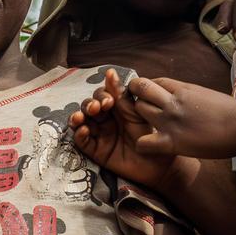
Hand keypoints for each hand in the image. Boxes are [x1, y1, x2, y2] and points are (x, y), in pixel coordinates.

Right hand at [70, 68, 175, 186]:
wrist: (157, 162)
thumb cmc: (149, 135)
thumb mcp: (135, 112)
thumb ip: (121, 95)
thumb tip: (109, 72)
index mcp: (116, 108)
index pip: (100, 96)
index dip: (100, 95)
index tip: (109, 101)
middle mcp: (105, 120)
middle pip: (88, 107)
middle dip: (89, 105)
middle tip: (96, 108)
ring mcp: (99, 135)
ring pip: (81, 122)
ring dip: (78, 117)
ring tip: (80, 118)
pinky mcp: (96, 151)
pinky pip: (82, 142)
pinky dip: (79, 134)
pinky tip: (84, 130)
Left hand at [123, 76, 235, 161]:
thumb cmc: (232, 112)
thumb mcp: (207, 94)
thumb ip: (190, 95)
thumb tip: (185, 97)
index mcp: (183, 89)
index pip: (155, 81)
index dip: (148, 89)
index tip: (150, 98)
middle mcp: (173, 101)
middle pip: (140, 90)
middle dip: (137, 99)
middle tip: (143, 112)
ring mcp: (170, 120)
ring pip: (138, 111)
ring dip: (138, 119)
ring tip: (147, 128)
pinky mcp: (172, 141)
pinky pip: (143, 143)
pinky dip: (142, 145)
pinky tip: (150, 147)